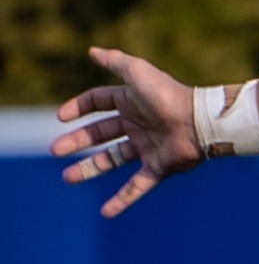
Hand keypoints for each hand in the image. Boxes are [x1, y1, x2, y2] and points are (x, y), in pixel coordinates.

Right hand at [52, 47, 202, 217]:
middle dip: (77, 141)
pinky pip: (138, 187)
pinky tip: (106, 213)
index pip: (98, 103)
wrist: (199, 122)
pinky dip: (123, 200)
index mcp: (132, 102)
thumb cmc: (168, 95)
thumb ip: (115, 62)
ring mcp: (148, 147)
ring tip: (67, 178)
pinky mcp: (159, 167)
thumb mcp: (137, 73)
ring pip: (112, 160)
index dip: (78, 108)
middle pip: (100, 134)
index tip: (61, 117)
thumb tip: (91, 51)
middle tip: (55, 150)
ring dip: (90, 169)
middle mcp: (138, 125)